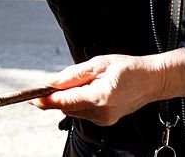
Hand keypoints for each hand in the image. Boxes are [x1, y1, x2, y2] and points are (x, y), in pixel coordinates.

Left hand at [29, 49, 184, 126]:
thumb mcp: (98, 64)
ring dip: (68, 98)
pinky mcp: (106, 120)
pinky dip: (78, 101)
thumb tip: (52, 82)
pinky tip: (88, 89)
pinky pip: (84, 112)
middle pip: (67, 107)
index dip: (46, 99)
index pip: (65, 101)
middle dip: (56, 96)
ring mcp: (105, 119)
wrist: (152, 80)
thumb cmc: (128, 68)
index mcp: (100, 97)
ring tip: (83, 81)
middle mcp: (102, 113)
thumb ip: (73, 75)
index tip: (31, 98)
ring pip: (74, 110)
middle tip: (52, 83)